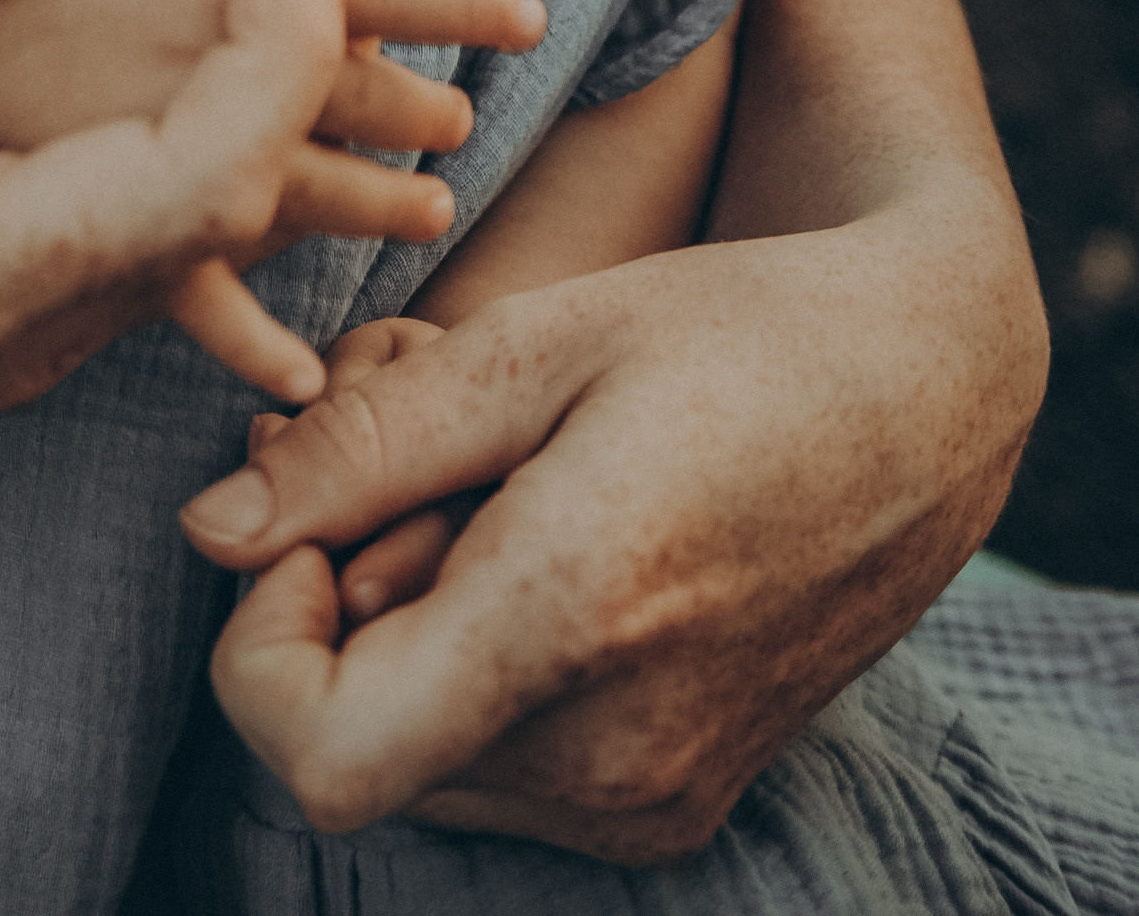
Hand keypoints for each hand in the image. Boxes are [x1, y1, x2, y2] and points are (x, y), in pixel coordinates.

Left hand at [180, 0, 1046, 858]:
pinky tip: (538, 543)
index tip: (299, 527)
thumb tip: (210, 530)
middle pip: (359, 740)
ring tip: (490, 487)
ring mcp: (650, 801)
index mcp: (574, 622)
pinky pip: (499, 766)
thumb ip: (364, 445)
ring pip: (421, 755)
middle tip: (417, 456)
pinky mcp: (672, 807)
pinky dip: (477, 664)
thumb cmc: (730, 331)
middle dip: (340, 597)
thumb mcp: (536, 341)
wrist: (927, 393)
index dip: (258, 649)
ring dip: (408, 628)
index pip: (316, 757)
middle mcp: (613, 755)